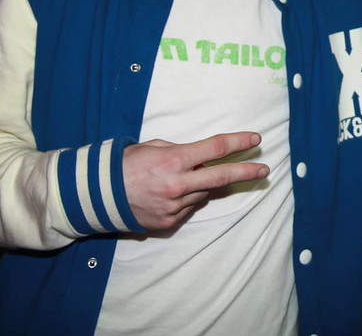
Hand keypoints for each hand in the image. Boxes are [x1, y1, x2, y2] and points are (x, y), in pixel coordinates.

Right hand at [123, 132, 268, 229]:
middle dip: (246, 172)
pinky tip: (170, 193)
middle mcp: (177, 184)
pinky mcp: (168, 222)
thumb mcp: (153, 147)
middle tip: (264, 170)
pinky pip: (188, 207)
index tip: (255, 139)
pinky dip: (186, 198)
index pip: (215, 148)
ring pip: (203, 193)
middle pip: (222, 176)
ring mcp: (174, 206)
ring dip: (201, 184)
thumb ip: (181, 151)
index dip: (238, 142)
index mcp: (174, 160)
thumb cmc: (126, 164)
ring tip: (180, 178)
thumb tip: (204, 159)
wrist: (97, 196)